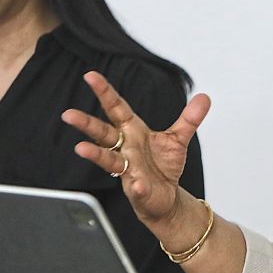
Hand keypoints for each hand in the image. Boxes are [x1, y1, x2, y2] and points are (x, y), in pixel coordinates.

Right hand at [61, 71, 210, 232]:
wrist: (166, 197)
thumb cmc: (163, 166)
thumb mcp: (178, 138)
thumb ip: (189, 118)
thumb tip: (204, 97)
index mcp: (133, 131)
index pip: (117, 108)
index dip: (105, 92)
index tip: (90, 75)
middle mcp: (126, 148)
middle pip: (103, 133)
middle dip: (86, 123)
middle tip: (68, 114)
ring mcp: (128, 169)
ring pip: (108, 160)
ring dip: (95, 154)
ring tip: (81, 148)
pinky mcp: (137, 189)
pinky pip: (136, 186)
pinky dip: (137, 185)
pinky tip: (138, 184)